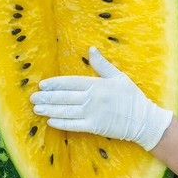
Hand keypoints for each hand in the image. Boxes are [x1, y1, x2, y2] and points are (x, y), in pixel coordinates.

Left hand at [30, 47, 173, 150]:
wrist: (144, 120)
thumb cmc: (132, 97)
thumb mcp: (119, 77)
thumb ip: (102, 65)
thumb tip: (91, 50)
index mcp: (97, 84)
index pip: (71, 82)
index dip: (55, 84)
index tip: (42, 84)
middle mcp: (93, 98)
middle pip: (65, 97)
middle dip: (47, 97)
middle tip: (33, 98)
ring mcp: (93, 113)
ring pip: (66, 111)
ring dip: (50, 110)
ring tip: (37, 109)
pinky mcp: (95, 127)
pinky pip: (74, 125)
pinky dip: (61, 123)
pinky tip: (50, 121)